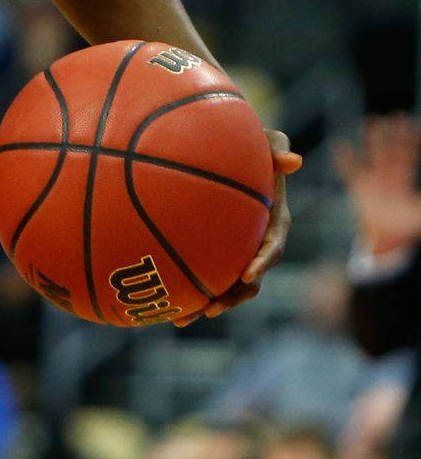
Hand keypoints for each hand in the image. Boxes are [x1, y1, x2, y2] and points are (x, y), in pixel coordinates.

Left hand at [174, 128, 301, 324]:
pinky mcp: (215, 251)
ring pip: (226, 285)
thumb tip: (294, 161)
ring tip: (183, 319)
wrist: (231, 152)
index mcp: (274, 219)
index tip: (248, 273)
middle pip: (250, 278)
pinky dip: (187, 289)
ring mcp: (236, 249)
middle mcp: (257, 241)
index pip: (273, 244)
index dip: (263, 261)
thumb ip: (277, 147)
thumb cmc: (250, 143)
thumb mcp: (267, 140)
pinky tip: (162, 303)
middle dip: (233, 297)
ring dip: (208, 303)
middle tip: (213, 308)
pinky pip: (204, 274)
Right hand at [334, 113, 420, 256]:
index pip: (409, 156)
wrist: (384, 239)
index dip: (411, 142)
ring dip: (371, 140)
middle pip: (391, 151)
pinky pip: (350, 170)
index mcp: (404, 180)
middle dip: (393, 135)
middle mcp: (388, 175)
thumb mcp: (417, 216)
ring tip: (371, 122)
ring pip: (372, 155)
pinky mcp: (358, 186)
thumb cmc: (404, 228)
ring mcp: (372, 179)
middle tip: (395, 116)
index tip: (413, 125)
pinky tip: (339, 145)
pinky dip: (344, 159)